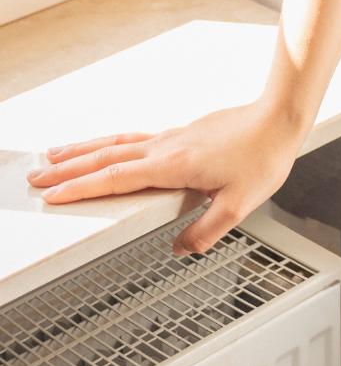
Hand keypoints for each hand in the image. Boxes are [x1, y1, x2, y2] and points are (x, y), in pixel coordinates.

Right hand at [25, 98, 306, 256]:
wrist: (279, 116)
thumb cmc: (263, 155)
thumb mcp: (239, 206)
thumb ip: (205, 231)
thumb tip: (178, 249)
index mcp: (172, 166)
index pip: (115, 179)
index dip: (81, 189)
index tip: (53, 196)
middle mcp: (166, 147)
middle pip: (105, 157)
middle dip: (68, 169)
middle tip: (36, 178)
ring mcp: (173, 137)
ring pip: (117, 142)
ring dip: (83, 150)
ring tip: (55, 155)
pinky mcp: (182, 133)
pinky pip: (135, 138)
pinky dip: (111, 143)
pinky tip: (108, 147)